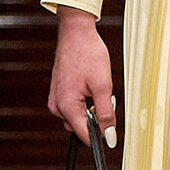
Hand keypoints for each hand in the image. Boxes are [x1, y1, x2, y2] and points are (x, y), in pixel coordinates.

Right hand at [48, 7, 116, 147]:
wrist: (76, 33)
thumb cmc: (88, 54)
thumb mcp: (103, 85)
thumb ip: (106, 113)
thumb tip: (108, 136)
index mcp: (66, 106)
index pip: (84, 136)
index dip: (101, 135)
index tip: (114, 130)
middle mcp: (57, 106)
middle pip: (81, 127)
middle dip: (96, 119)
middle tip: (107, 98)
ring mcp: (55, 100)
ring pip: (78, 117)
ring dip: (91, 110)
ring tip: (98, 88)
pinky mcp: (58, 93)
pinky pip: (73, 107)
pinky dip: (85, 102)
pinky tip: (90, 86)